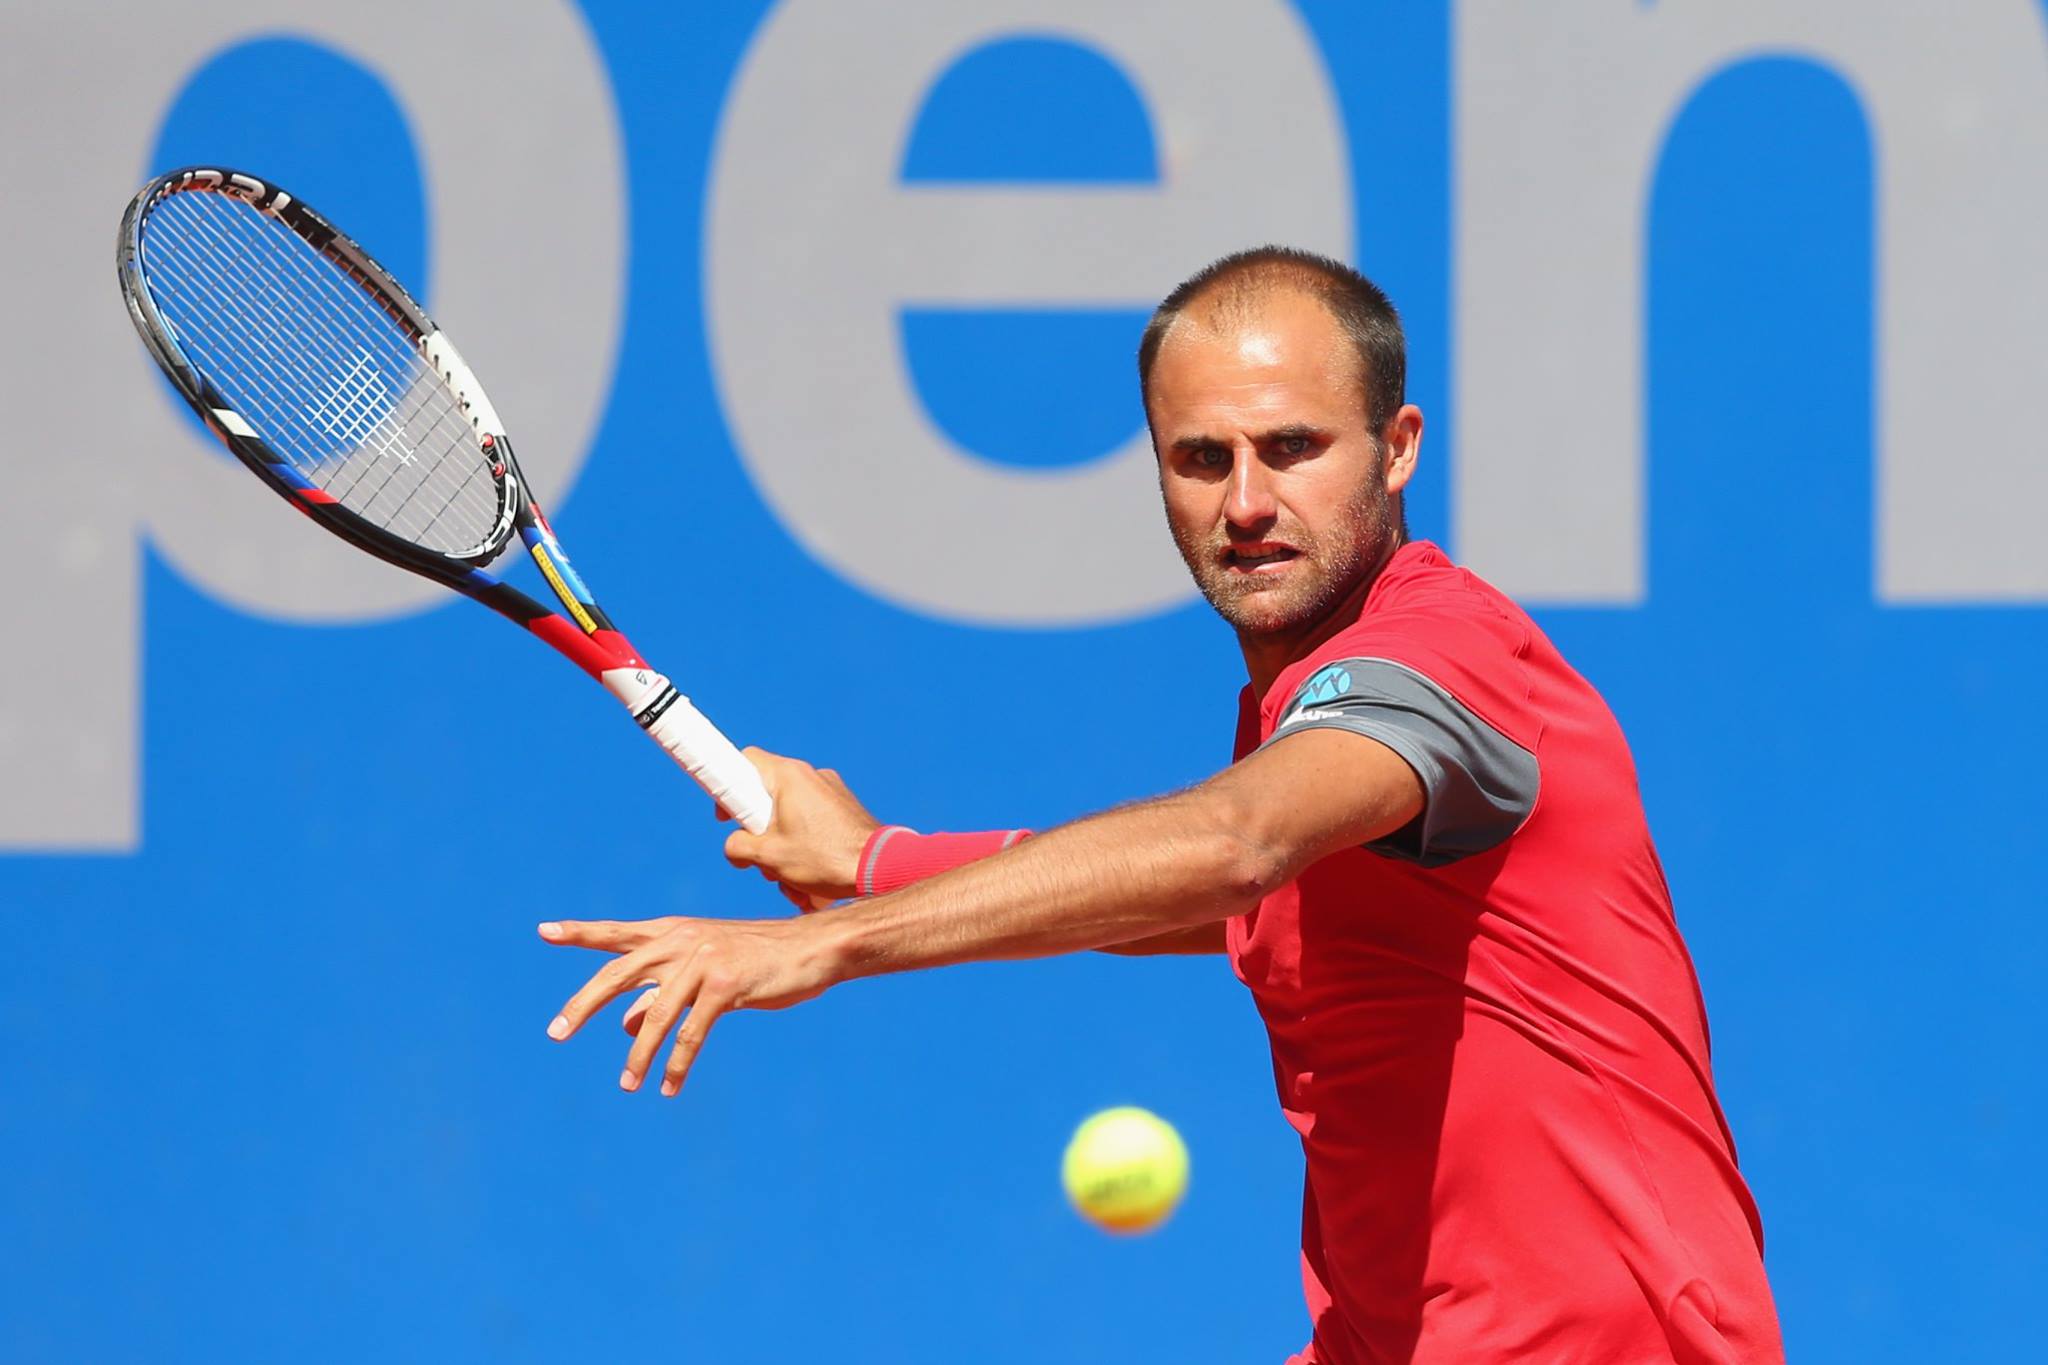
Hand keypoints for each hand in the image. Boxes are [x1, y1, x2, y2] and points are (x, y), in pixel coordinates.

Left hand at [540, 914, 836, 1095]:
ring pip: (655, 1016)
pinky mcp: (725, 985)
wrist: (813, 948)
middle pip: (618, 973)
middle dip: (583, 1004)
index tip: (543, 931)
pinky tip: (667, 1087)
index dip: (580, 932)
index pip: (617, 933)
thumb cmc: (759, 959)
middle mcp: (681, 941)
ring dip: (638, 1056)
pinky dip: (676, 1064)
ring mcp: (703, 961)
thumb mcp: (705, 972)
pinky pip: (691, 1034)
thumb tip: (623, 1024)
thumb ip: (662, 992)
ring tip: (626, 1086)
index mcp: (674, 932)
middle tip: (556, 1033)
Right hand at [722, 748, 881, 905]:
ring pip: (790, 819)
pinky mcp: (845, 811)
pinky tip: (812, 885)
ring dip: (784, 853)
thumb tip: (735, 848)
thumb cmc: (824, 859)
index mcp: (790, 776)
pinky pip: (813, 827)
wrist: (881, 870)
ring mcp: (832, 793)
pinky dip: (807, 853)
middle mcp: (812, 777)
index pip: (746, 760)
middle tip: (763, 859)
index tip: (726, 814)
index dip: (728, 785)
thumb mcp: (768, 856)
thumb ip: (737, 847)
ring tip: (793, 881)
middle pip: (767, 798)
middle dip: (760, 835)